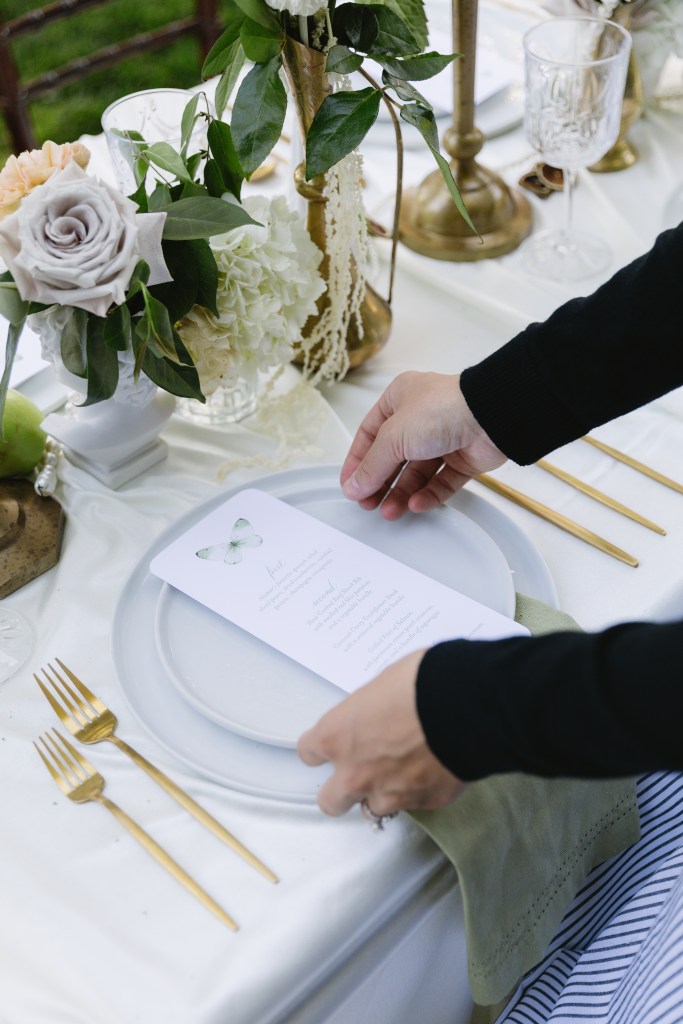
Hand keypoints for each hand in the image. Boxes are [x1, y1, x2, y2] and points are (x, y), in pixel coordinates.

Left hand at [297, 649, 464, 816]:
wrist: (466, 707)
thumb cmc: (422, 685)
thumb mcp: (381, 686)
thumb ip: (368, 712)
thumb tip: (376, 716)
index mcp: (337, 736)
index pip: (308, 753)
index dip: (320, 749)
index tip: (328, 746)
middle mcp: (355, 773)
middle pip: (329, 801)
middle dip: (340, 790)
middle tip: (357, 774)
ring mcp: (388, 794)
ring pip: (371, 809)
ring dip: (381, 794)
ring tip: (400, 774)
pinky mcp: (423, 803)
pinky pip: (413, 804)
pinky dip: (418, 792)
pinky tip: (431, 770)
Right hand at [340, 371, 506, 519]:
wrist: (491, 417)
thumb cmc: (442, 409)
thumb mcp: (393, 436)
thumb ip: (371, 466)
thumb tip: (353, 486)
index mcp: (399, 399)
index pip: (370, 434)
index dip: (358, 461)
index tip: (350, 485)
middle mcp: (421, 418)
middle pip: (393, 457)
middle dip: (380, 483)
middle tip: (369, 504)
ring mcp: (444, 438)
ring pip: (417, 473)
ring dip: (402, 493)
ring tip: (391, 511)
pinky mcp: (464, 458)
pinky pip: (441, 482)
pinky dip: (428, 495)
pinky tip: (416, 504)